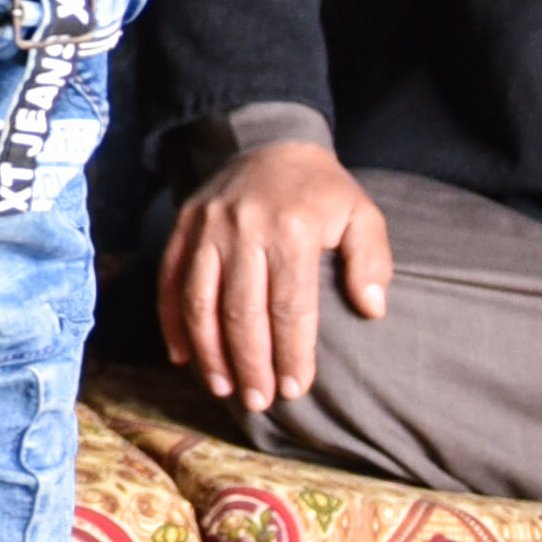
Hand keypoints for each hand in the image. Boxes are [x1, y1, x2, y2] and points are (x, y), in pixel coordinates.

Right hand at [160, 140, 389, 411]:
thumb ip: (371, 261)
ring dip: (208, 349)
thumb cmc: (321, 190)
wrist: (268, 140)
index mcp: (291, 229)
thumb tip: (370, 309)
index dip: (291, 352)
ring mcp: (206, 228)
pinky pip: (169, 280)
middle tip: (259, 400)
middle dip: (250, 361)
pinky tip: (182, 355)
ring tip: (222, 387)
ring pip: (199, 299)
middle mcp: (242, 229)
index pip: (289, 305)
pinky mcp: (182, 227)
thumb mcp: (362, 214)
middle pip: (241, 309)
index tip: (295, 388)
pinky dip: (172, 321)